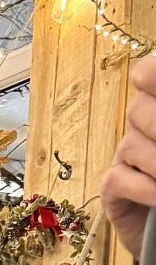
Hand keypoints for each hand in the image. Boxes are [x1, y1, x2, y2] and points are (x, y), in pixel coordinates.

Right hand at [101, 54, 155, 263]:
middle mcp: (142, 128)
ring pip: (131, 146)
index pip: (148, 75)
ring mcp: (126, 159)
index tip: (149, 84)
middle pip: (138, 110)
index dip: (152, 74)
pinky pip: (118, 179)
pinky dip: (143, 188)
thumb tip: (154, 137)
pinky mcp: (113, 190)